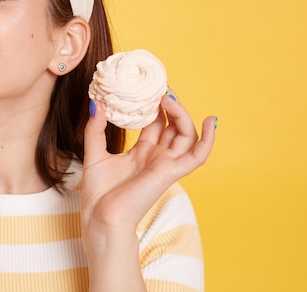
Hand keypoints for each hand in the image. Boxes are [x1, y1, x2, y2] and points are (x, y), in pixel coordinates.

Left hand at [80, 93, 215, 234]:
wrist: (102, 218)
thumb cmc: (99, 194)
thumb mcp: (94, 153)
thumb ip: (95, 129)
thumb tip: (96, 103)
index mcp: (142, 153)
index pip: (156, 124)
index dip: (155, 105)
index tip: (150, 87)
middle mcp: (156, 157)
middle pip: (173, 126)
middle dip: (169, 105)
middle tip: (160, 89)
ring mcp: (166, 164)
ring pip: (186, 134)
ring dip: (181, 114)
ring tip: (168, 98)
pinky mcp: (171, 172)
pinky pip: (198, 155)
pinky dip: (209, 139)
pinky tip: (211, 120)